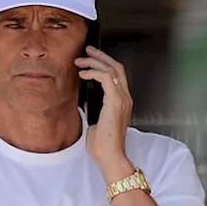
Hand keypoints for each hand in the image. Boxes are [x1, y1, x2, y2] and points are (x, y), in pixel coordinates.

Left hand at [78, 46, 133, 170]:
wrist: (110, 156)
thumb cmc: (103, 145)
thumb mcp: (96, 122)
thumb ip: (94, 110)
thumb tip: (85, 102)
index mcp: (122, 102)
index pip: (117, 76)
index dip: (105, 64)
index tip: (91, 59)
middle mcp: (125, 98)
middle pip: (117, 67)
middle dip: (101, 56)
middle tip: (88, 50)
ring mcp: (122, 98)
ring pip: (112, 69)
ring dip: (95, 62)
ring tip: (81, 60)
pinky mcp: (115, 101)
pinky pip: (106, 77)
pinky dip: (94, 73)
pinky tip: (83, 74)